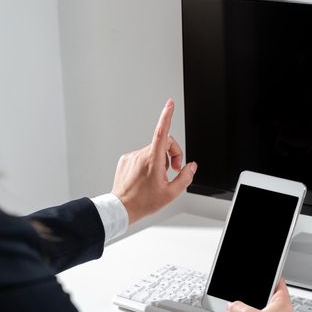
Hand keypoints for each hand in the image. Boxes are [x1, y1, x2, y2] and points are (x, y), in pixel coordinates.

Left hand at [111, 99, 196, 223]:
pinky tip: (146, 177)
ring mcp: (132, 156)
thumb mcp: (171, 194)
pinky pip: (142, 155)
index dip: (167, 116)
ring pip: (153, 150)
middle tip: (175, 169)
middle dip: (173, 153)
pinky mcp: (125, 160)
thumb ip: (185, 177)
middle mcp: (141, 155)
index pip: (162, 133)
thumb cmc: (144, 202)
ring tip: (158, 177)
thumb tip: (191, 166)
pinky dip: (149, 163)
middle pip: (164, 144)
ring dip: (161, 160)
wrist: (121, 208)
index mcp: (153, 161)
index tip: (170, 104)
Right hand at [217, 279, 292, 311]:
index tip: (267, 273)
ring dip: (241, 311)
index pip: (280, 285)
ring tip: (229, 307)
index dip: (272, 277)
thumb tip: (232, 305)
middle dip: (249, 298)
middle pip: (264, 300)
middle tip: (241, 292)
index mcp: (283, 304)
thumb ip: (238, 306)